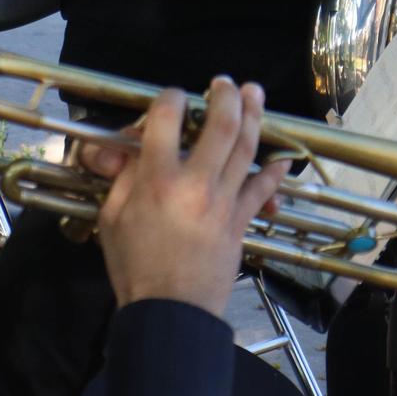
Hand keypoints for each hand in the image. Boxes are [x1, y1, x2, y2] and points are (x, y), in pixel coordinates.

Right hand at [93, 79, 288, 318]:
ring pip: (247, 148)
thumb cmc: (133, 266)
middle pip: (221, 125)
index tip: (172, 97)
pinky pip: (263, 190)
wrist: (170, 311)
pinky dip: (275, 172)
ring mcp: (224, 201)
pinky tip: (284, 158)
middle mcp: (195, 183)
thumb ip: (124, 178)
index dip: (169, 98)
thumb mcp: (112, 218)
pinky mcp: (241, 221)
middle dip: (225, 96)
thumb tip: (135, 151)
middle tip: (223, 83)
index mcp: (157, 179)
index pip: (167, 119)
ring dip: (254, 116)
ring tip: (254, 93)